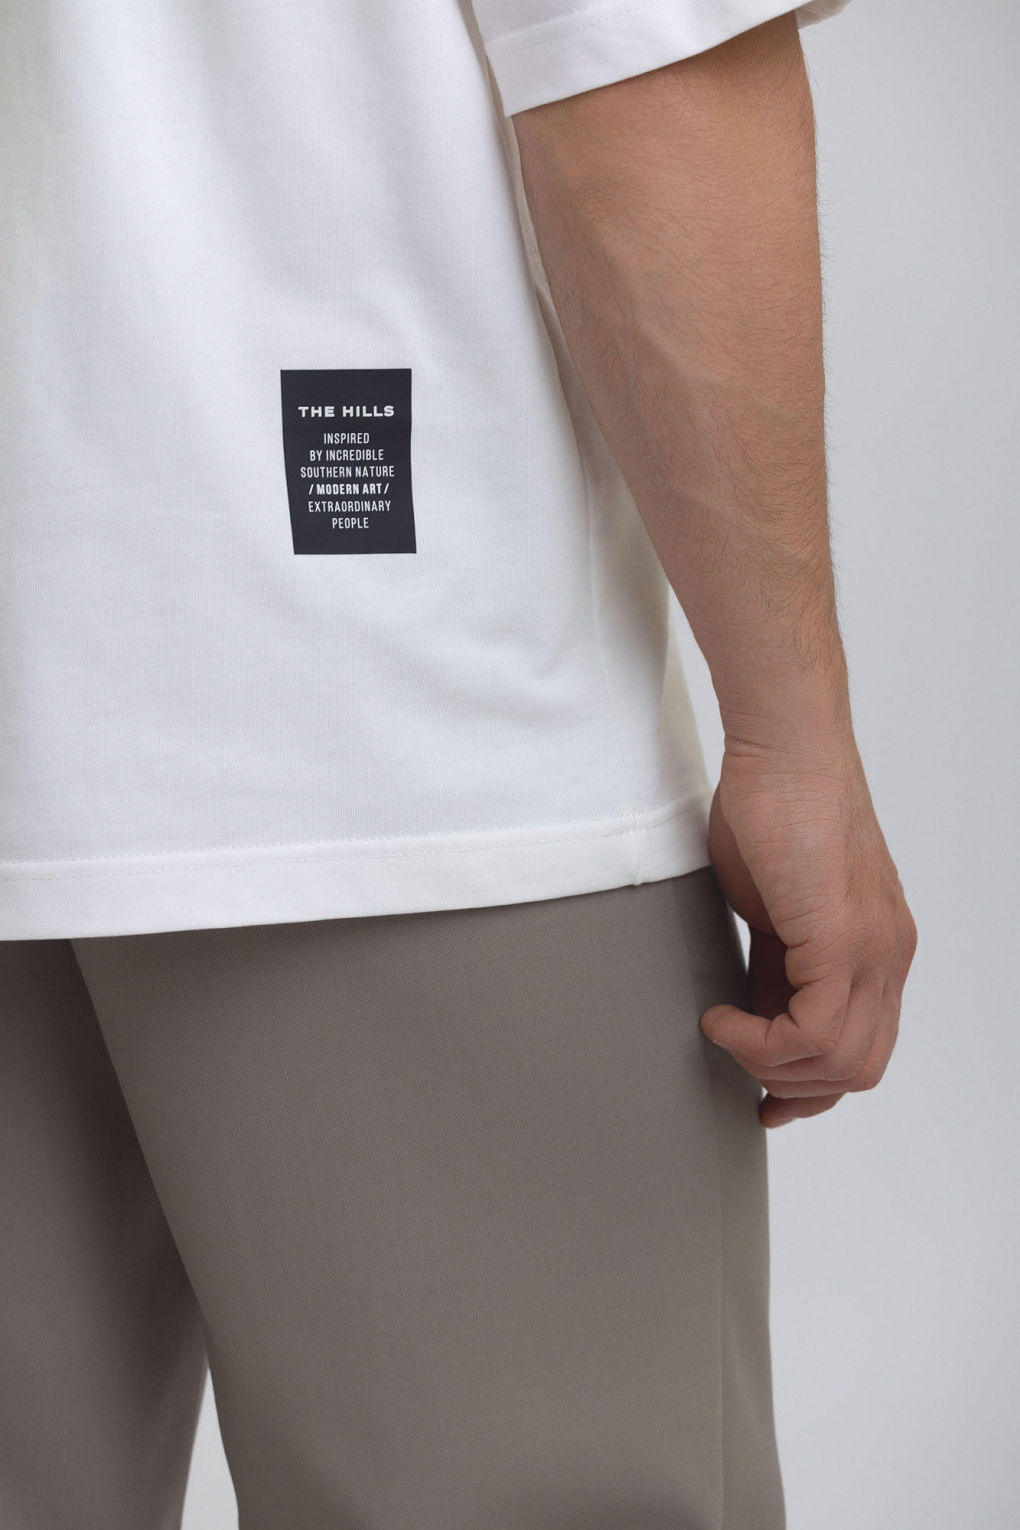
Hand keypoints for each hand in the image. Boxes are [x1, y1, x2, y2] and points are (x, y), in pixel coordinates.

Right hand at [700, 736, 916, 1126]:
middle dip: (789, 1084)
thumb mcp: (773, 906)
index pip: (862, 1046)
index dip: (810, 1082)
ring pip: (841, 1063)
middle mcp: (888, 954)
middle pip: (857, 1068)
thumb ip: (776, 962)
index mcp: (877, 947)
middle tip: (734, 1059)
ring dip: (768, 1065)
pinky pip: (814, 1033)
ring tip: (724, 1031)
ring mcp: (874, 949)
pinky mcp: (844, 939)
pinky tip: (723, 1016)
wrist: (783, 750)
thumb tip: (751, 1008)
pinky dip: (759, 1041)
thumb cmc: (772, 807)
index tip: (763, 1092)